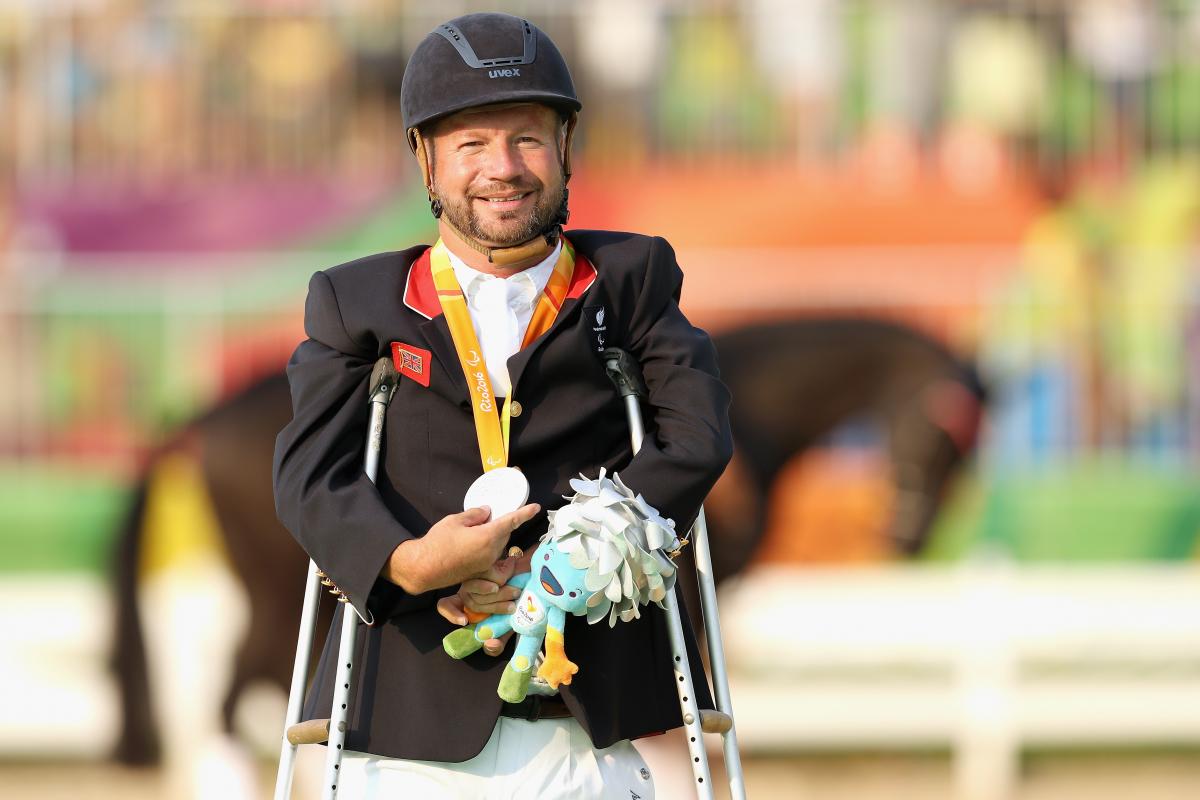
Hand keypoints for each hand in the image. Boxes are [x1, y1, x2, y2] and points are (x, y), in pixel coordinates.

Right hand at [383, 503, 540, 594]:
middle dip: (502, 524)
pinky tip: (472, 543)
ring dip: (493, 536)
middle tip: (491, 515)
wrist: (424, 568)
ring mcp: (486, 563)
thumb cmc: (437, 542)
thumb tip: (487, 511)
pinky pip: (490, 555)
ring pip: (498, 545)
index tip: (536, 508)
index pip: (511, 521)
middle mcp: (491, 552)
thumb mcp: (455, 521)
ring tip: (475, 530)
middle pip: (505, 534)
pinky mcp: (480, 571)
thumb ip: (475, 514)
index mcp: (487, 537)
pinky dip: (487, 547)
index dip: (525, 513)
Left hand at [437, 553, 524, 655]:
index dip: (450, 613)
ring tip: (516, 592)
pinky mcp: (485, 561)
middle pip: (468, 600)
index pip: (445, 605)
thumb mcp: (508, 628)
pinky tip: (510, 577)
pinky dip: (501, 579)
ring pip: (475, 587)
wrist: (534, 578)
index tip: (465, 621)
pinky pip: (486, 573)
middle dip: (494, 606)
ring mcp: (475, 573)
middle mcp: (468, 588)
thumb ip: (497, 642)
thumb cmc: (518, 603)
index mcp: (469, 604)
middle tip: (513, 606)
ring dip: (498, 594)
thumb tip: (489, 645)